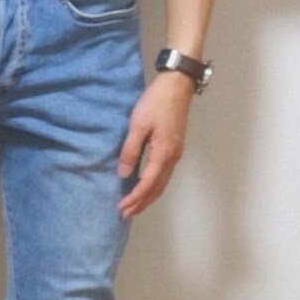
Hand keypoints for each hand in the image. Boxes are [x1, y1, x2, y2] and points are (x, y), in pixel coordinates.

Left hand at [116, 72, 194, 217]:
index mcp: (163, 153)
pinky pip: (164, 174)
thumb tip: (123, 174)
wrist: (177, 85)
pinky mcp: (175, 147)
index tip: (121, 208)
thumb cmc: (157, 102)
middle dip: (141, 203)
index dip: (134, 198)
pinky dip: (153, 185)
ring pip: (162, 183)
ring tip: (134, 206)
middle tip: (126, 214)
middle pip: (157, 189)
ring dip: (148, 196)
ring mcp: (176, 153)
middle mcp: (172, 157)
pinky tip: (145, 186)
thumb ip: (130, 150)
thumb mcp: (138, 124)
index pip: (147, 184)